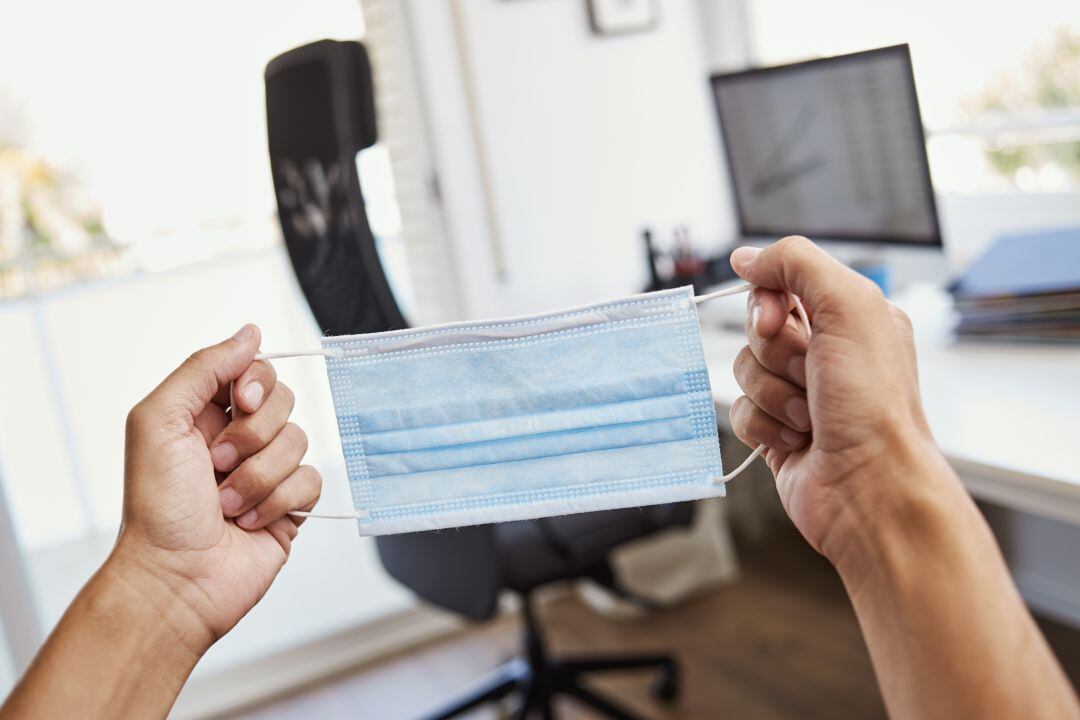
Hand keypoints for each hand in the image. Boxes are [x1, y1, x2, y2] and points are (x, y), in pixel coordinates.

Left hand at [112, 324, 321, 651]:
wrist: (176, 579)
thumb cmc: (157, 509)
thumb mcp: (159, 420)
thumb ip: (204, 368)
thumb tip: (250, 333)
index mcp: (205, 414)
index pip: (254, 370)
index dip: (255, 382)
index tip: (238, 403)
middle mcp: (238, 439)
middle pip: (283, 401)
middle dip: (254, 436)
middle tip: (217, 464)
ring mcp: (266, 472)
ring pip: (299, 442)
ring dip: (259, 478)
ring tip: (226, 504)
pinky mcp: (289, 506)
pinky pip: (312, 480)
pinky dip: (279, 501)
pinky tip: (248, 521)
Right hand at [728, 237, 938, 560]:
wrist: (870, 489)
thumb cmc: (873, 404)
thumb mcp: (848, 306)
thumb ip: (796, 263)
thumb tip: (746, 257)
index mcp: (853, 317)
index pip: (784, 283)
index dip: (769, 301)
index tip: (781, 321)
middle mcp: (829, 353)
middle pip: (759, 328)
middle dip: (775, 353)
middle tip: (810, 375)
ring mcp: (801, 395)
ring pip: (744, 370)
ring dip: (772, 393)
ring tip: (810, 416)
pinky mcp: (778, 432)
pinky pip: (739, 412)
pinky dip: (762, 425)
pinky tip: (796, 440)